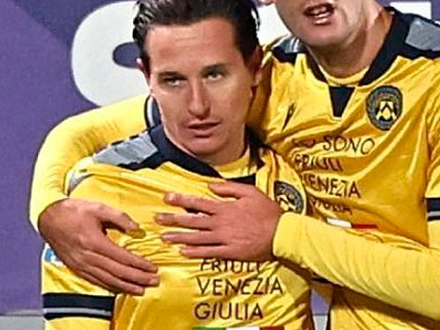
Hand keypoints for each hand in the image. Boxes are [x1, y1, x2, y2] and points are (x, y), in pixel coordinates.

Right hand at [38, 198, 158, 293]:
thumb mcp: (98, 207)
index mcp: (95, 242)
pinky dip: (110, 286)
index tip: (153, 268)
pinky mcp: (77, 268)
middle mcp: (89, 257)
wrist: (48, 218)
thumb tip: (136, 228)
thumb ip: (119, 217)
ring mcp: (82, 265)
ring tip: (141, 289)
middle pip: (118, 272)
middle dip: (138, 278)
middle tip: (154, 281)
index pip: (123, 258)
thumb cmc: (74, 211)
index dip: (139, 264)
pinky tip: (120, 288)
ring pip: (108, 280)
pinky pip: (96, 281)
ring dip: (126, 286)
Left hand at [157, 182, 281, 260]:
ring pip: (196, 238)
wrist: (281, 234)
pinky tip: (183, 252)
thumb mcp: (251, 192)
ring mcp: (224, 239)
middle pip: (192, 221)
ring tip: (164, 237)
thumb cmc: (268, 212)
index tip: (166, 198)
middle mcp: (220, 223)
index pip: (198, 203)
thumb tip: (211, 186)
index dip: (181, 200)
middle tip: (158, 219)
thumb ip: (229, 189)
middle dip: (173, 219)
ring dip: (179, 237)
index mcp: (225, 208)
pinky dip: (195, 252)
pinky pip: (208, 252)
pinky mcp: (230, 252)